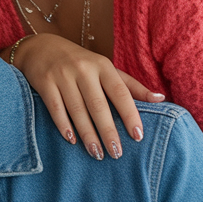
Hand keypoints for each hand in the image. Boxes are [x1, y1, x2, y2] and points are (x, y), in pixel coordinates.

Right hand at [12, 34, 163, 158]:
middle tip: (116, 153)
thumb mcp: (105, 69)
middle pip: (98, 105)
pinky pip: (55, 107)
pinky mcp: (44, 82)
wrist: (41, 47)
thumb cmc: (80, 62)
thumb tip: (161, 99)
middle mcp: (83, 70)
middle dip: (108, 131)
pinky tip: (71, 140)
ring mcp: (62, 76)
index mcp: (102, 66)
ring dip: (87, 134)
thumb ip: (131, 86)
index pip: (120, 92)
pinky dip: (63, 125)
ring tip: (97, 153)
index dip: (130, 115)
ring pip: (77, 109)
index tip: (138, 136)